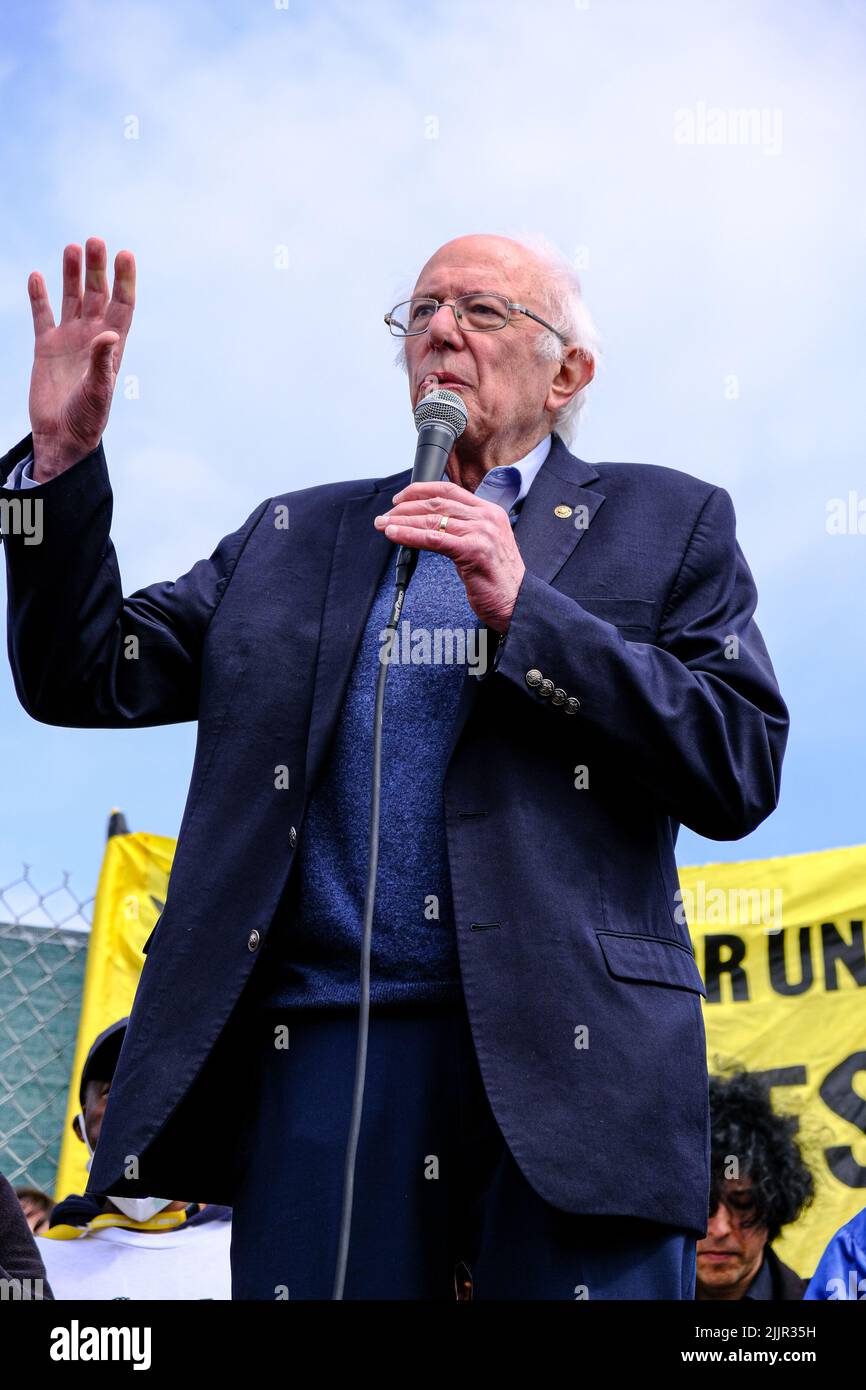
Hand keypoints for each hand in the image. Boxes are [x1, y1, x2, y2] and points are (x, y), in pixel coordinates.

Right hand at [27, 238, 135, 480]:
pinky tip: (37, 276)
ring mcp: (69, 340)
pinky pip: (42, 315)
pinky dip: (39, 296)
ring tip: (72, 248)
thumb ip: (103, 362)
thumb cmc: (87, 419)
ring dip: (73, 274)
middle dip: (97, 269)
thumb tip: (109, 333)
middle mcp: (92, 337)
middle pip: (97, 295)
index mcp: (112, 346)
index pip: (122, 306)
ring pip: (72, 298)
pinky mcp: (46, 346)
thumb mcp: (99, 391)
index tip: (125, 254)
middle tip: (95, 240)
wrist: (62, 437)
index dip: (125, 281)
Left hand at [374, 479, 526, 631]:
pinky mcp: (473, 551)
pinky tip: (395, 535)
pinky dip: (410, 535)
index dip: (421, 490)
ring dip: (403, 521)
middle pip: (438, 503)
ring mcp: (481, 533)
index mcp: (490, 512)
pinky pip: (434, 539)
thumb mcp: (482, 545)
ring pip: (433, 520)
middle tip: (387, 514)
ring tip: (384, 524)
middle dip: (406, 507)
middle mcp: (487, 517)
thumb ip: (463, 531)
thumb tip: (430, 526)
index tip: (401, 498)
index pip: (450, 490)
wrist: (517, 603)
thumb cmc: (498, 580)